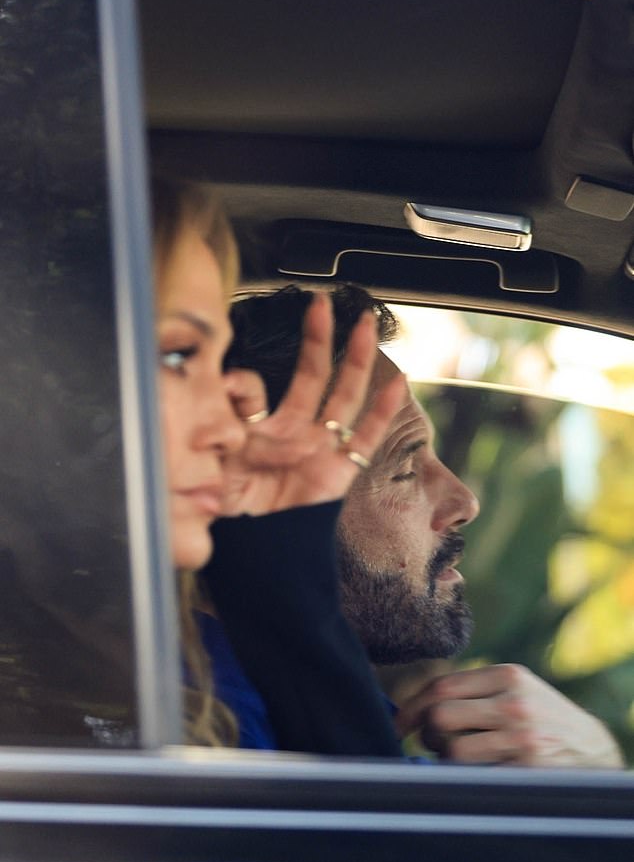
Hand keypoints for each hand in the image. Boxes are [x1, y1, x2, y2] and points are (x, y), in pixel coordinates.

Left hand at [220, 292, 405, 515]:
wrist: (253, 557)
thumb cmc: (228, 514)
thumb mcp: (214, 461)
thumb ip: (219, 421)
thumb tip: (223, 382)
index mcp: (257, 431)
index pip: (253, 390)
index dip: (241, 383)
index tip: (228, 386)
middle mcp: (292, 434)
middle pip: (311, 376)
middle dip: (318, 338)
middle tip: (321, 303)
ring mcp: (319, 449)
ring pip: (343, 396)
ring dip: (354, 359)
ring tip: (363, 324)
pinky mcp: (339, 471)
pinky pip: (366, 437)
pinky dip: (383, 411)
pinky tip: (398, 382)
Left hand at [395, 663, 623, 768]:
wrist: (594, 749)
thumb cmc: (543, 719)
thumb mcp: (517, 690)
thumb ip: (475, 691)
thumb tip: (418, 708)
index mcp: (507, 675)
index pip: (442, 686)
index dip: (411, 708)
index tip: (399, 725)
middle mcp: (514, 702)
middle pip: (440, 715)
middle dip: (427, 734)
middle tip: (433, 743)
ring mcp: (521, 737)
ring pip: (452, 750)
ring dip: (444, 759)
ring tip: (458, 758)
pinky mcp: (527, 769)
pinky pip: (474, 776)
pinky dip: (465, 778)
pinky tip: (476, 773)